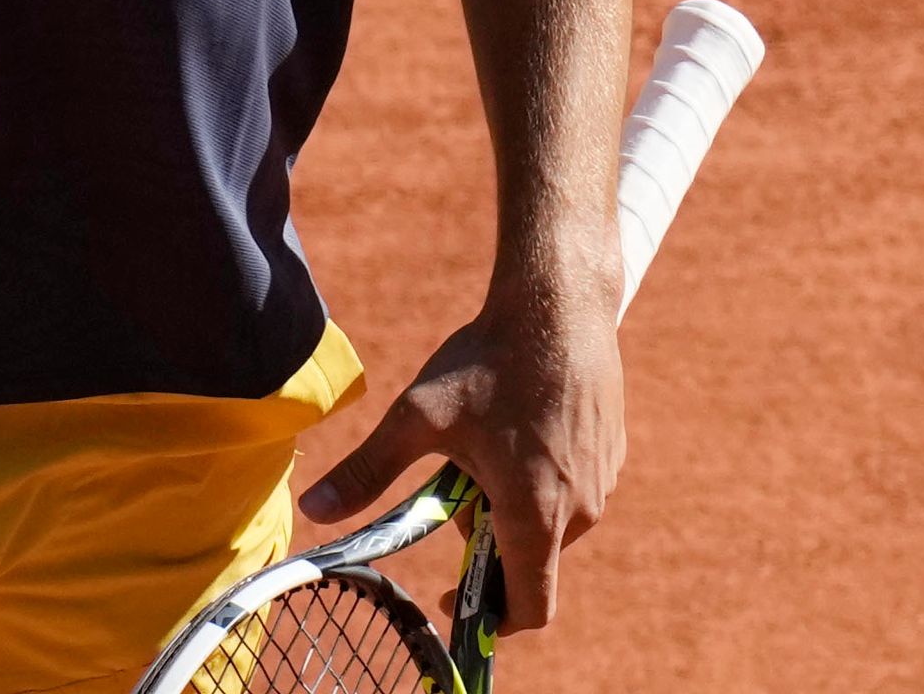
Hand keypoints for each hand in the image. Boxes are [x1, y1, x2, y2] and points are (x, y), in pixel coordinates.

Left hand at [296, 283, 623, 633]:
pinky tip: (515, 425)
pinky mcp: (611, 454)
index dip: (489, 618)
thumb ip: (367, 472)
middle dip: (484, 536)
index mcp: (536, 515)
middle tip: (452, 481)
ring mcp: (603, 482)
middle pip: (529, 559)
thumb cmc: (489, 362)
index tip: (451, 598)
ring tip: (482, 444)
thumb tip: (312, 509)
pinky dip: (539, 478)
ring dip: (511, 505)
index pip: (528, 607)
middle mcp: (580, 510)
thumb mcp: (418, 417)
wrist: (558, 304)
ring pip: (550, 521)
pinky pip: (572, 489)